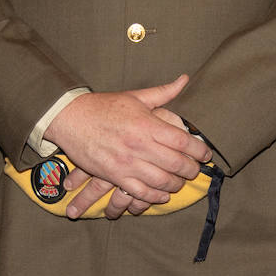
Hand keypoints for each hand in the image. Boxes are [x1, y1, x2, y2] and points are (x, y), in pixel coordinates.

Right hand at [43, 75, 211, 218]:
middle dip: (191, 170)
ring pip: (161, 181)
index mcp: (148, 125)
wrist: (69, 118)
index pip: (183, 142)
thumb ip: (164, 92)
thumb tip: (186, 79)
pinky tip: (162, 195)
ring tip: (180, 182)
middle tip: (196, 170)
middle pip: (176, 164)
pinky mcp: (113, 176)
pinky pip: (139, 192)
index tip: (207, 154)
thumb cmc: (104, 106)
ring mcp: (126, 163)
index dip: (200, 151)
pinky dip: (154, 197)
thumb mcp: (136, 96)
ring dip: (175, 185)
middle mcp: (140, 146)